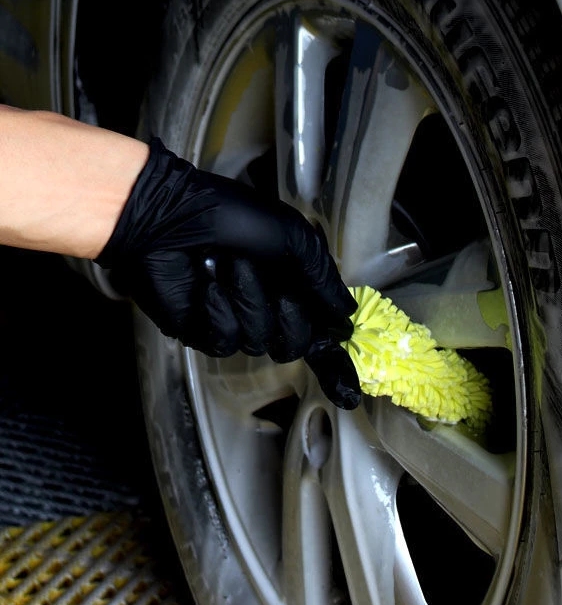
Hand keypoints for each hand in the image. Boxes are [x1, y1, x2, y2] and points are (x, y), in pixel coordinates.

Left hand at [95, 138, 360, 409]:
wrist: (171, 217)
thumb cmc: (230, 217)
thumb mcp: (293, 239)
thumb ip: (323, 279)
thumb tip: (346, 314)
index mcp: (291, 285)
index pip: (319, 333)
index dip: (333, 360)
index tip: (347, 387)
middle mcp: (266, 306)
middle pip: (295, 344)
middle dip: (290, 316)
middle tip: (278, 286)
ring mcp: (233, 320)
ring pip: (260, 341)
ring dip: (249, 299)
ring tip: (230, 265)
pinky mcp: (200, 330)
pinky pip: (224, 340)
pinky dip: (218, 310)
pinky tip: (207, 285)